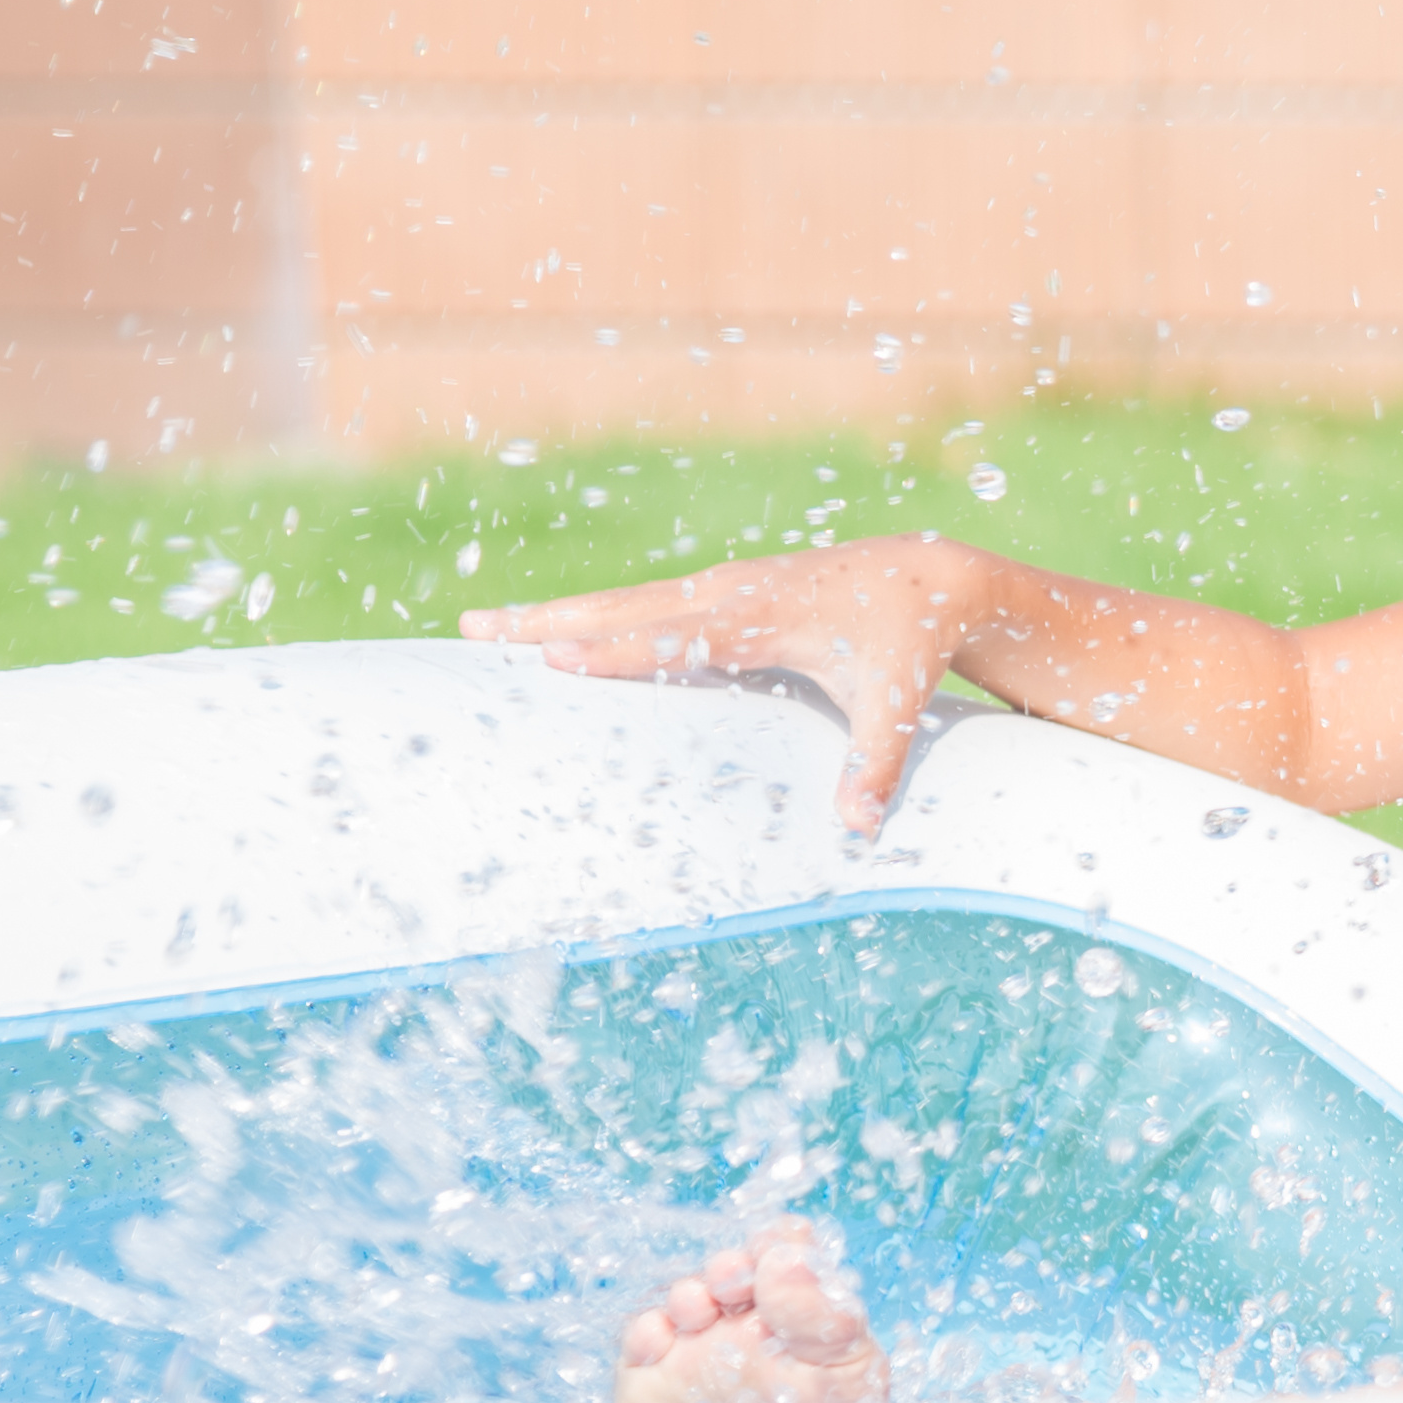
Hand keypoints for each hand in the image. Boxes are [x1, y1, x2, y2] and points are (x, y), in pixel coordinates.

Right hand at [468, 536, 979, 832]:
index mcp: (769, 615)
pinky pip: (643, 603)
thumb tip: (859, 827)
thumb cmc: (907, 639)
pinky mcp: (719, 591)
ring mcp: (721, 586)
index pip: (682, 636)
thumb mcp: (898, 700)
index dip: (620, 649)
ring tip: (480, 626)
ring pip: (625, 601)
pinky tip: (544, 631)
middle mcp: (733, 592)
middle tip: (474, 630)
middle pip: (629, 608)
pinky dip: (589, 613)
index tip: (556, 659)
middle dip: (551, 620)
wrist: (927, 576)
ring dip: (554, 613)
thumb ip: (875, 761)